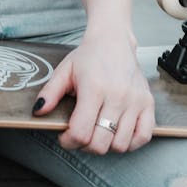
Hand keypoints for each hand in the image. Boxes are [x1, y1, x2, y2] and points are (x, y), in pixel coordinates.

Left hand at [33, 29, 154, 153]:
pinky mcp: (148, 103)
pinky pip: (143, 136)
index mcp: (94, 88)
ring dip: (106, 145)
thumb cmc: (89, 57)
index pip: (81, 132)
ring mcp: (135, 101)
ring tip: (98, 132)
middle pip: (100, 143)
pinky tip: (118, 133)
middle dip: (85, 146)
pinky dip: (130, 143)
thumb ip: (49, 92)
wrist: (114, 41)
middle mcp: (117, 96)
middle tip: (80, 134)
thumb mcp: (64, 71)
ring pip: (120, 144)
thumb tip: (38, 111)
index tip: (65, 136)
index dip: (68, 141)